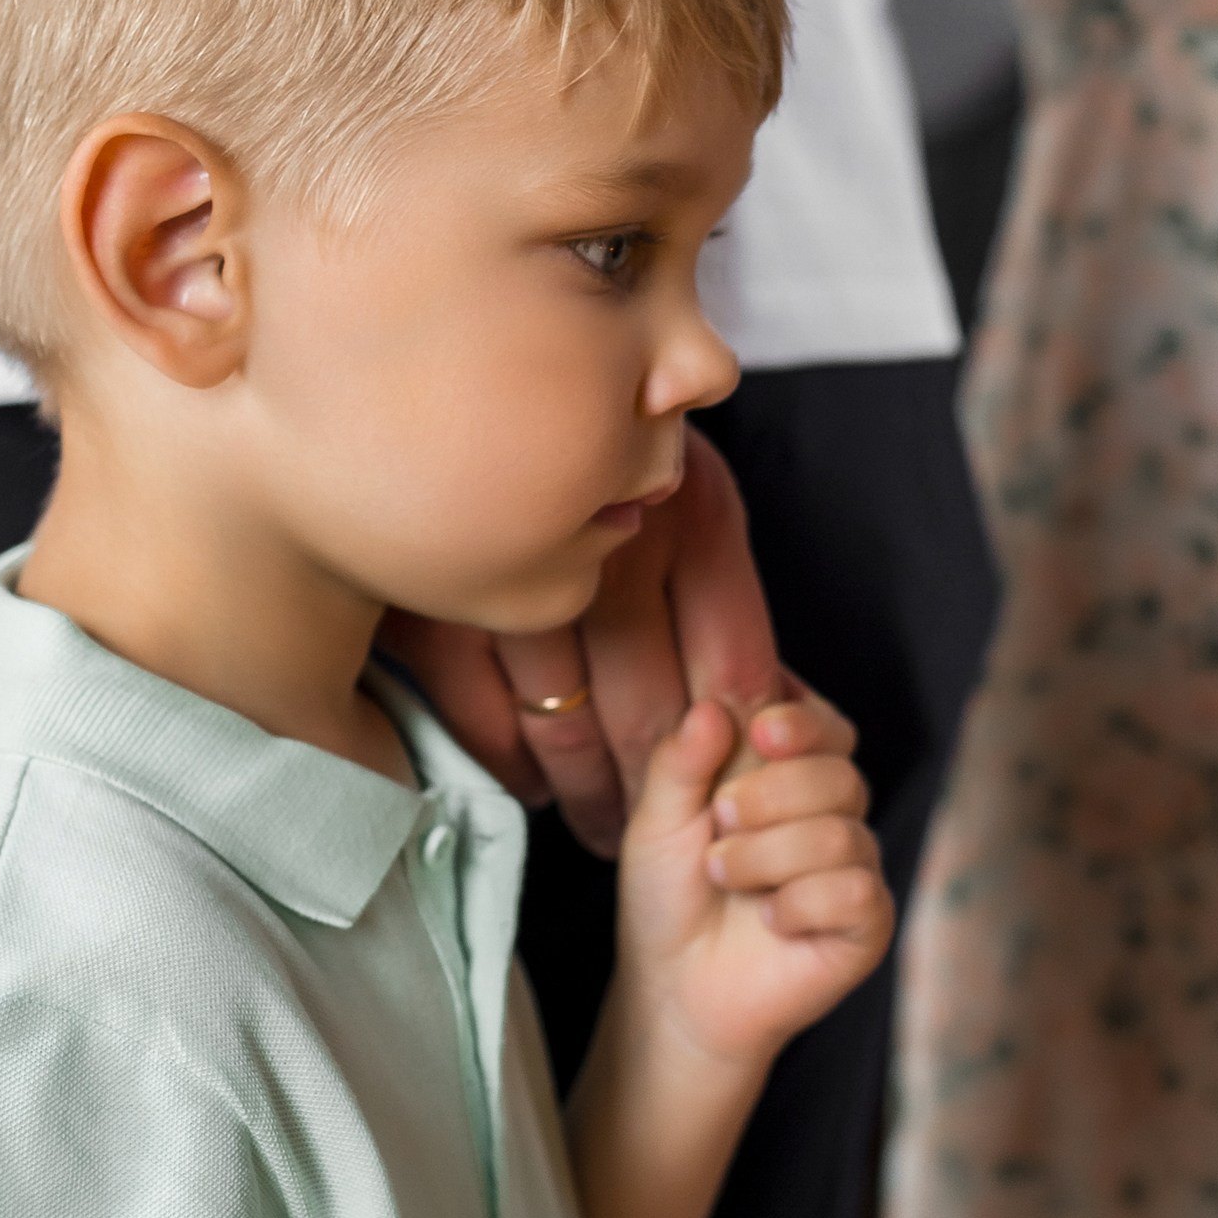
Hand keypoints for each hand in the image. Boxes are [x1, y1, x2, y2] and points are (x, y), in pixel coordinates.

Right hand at [381, 431, 780, 853]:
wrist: (446, 385)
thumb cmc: (587, 452)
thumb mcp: (679, 494)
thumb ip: (722, 596)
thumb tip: (780, 712)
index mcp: (697, 505)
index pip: (739, 667)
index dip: (738, 750)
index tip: (734, 800)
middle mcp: (617, 530)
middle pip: (653, 711)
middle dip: (657, 790)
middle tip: (655, 832)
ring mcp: (518, 563)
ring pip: (569, 724)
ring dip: (587, 789)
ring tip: (601, 824)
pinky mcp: (436, 590)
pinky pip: (485, 711)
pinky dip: (510, 761)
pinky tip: (531, 781)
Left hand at [616, 692, 890, 1075]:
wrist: (676, 988)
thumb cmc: (670, 897)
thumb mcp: (656, 821)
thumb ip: (681, 761)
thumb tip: (712, 705)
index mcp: (787, 772)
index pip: (824, 724)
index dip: (802, 720)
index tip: (760, 729)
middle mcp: (831, 810)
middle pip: (839, 771)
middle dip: (770, 794)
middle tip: (719, 823)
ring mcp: (854, 865)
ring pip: (841, 832)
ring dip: (767, 856)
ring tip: (724, 876)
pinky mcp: (867, 920)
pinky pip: (855, 891)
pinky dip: (799, 905)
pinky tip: (771, 921)